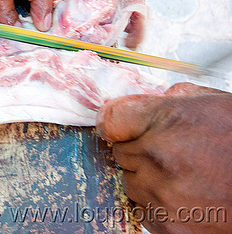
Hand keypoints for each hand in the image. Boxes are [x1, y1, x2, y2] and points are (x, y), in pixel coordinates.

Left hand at [97, 83, 231, 232]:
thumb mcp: (211, 103)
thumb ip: (169, 100)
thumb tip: (142, 103)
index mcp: (167, 122)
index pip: (110, 119)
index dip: (116, 122)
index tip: (119, 126)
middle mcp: (157, 159)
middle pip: (119, 152)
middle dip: (138, 150)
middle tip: (170, 152)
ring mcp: (161, 195)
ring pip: (130, 182)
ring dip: (147, 178)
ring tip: (184, 176)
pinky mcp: (168, 226)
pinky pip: (143, 209)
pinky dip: (157, 204)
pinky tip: (186, 197)